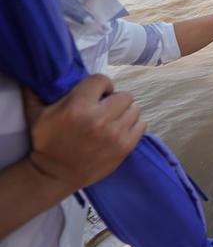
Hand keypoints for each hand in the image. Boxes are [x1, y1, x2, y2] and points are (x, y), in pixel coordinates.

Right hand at [24, 74, 145, 190]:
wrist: (56, 174)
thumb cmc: (47, 142)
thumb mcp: (37, 114)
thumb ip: (37, 91)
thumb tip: (42, 71)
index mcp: (78, 107)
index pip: (102, 79)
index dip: (101, 85)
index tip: (98, 93)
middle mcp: (99, 118)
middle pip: (125, 95)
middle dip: (116, 99)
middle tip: (107, 108)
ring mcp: (115, 134)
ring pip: (135, 109)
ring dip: (125, 113)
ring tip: (114, 120)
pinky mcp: (125, 147)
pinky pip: (142, 125)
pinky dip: (133, 125)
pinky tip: (121, 129)